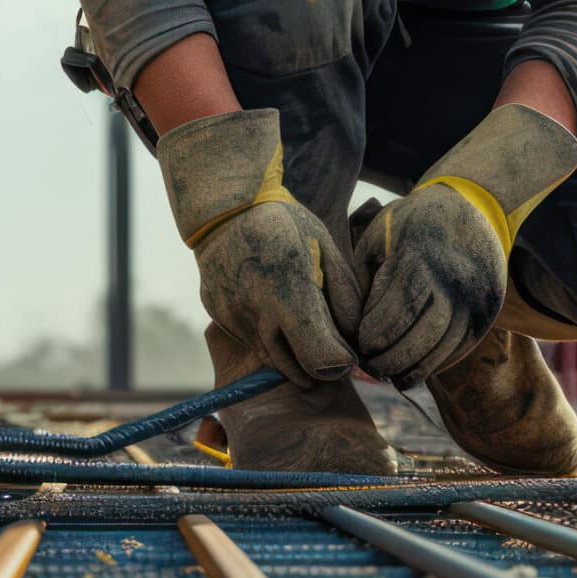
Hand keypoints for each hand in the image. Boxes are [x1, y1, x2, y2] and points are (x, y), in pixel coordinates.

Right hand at [158, 108, 360, 385]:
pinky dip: (267, 334)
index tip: (346, 351)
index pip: (320, 359)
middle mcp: (257, 314)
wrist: (225, 208)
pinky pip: (250, 339)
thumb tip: (357, 340)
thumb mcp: (327, 250)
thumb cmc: (286, 224)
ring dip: (292, 353)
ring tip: (302, 324)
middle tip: (330, 346)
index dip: (339, 362)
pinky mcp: (218, 315)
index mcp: (290, 295)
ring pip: (272, 358)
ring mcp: (233, 318)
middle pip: (296, 370)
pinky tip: (271, 305)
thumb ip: (345, 298)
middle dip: (318, 365)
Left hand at [354, 104, 576, 386]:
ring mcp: (476, 297)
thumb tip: (349, 327)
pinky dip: (437, 363)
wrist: (471, 209)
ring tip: (391, 374)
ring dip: (414, 368)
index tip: (358, 345)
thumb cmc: (411, 225)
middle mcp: (454, 279)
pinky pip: (461, 348)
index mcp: (421, 256)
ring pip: (444, 347)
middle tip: (371, 367)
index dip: (373, 335)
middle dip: (391, 358)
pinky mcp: (489, 310)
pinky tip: (415, 369)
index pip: (394, 310)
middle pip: (421, 335)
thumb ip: (363, 278)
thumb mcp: (378, 236)